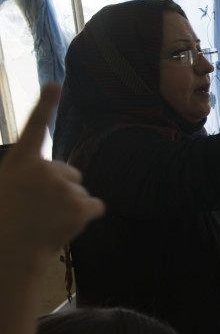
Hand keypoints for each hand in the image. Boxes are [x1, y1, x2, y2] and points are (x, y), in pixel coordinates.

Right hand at [0, 82, 102, 268]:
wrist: (10, 250)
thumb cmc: (7, 219)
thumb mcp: (9, 186)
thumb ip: (29, 175)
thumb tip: (58, 177)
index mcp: (20, 161)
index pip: (34, 126)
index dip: (46, 104)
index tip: (56, 84)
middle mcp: (44, 168)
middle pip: (70, 172)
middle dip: (61, 187)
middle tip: (40, 206)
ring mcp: (64, 186)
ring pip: (81, 191)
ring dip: (71, 204)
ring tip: (47, 218)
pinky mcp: (81, 205)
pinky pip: (96, 205)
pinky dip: (87, 215)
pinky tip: (66, 224)